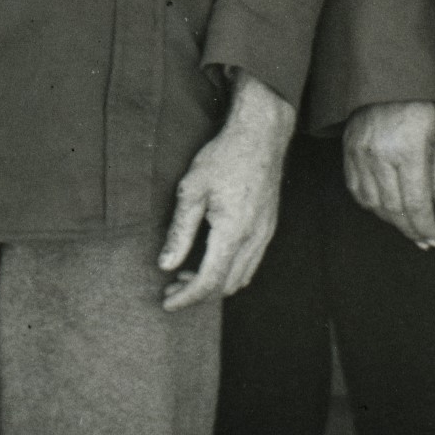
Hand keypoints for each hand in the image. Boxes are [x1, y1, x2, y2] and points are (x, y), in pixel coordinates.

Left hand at [161, 73, 296, 310]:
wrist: (261, 132)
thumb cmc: (224, 156)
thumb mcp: (192, 190)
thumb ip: (180, 231)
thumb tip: (166, 265)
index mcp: (233, 232)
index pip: (209, 282)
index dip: (186, 298)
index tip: (167, 301)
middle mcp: (253, 239)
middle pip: (225, 286)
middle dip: (197, 293)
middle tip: (172, 285)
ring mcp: (265, 234)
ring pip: (240, 278)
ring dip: (214, 283)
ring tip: (187, 272)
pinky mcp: (268, 226)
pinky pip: (251, 263)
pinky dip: (229, 271)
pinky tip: (212, 257)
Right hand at [343, 99, 434, 249]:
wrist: (389, 74)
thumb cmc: (423, 100)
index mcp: (409, 149)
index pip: (416, 203)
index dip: (425, 226)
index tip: (434, 239)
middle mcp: (381, 155)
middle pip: (393, 208)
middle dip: (410, 229)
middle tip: (423, 241)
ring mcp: (360, 153)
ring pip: (373, 203)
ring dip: (391, 221)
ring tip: (407, 228)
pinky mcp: (348, 150)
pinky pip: (356, 189)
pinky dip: (371, 205)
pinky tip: (385, 210)